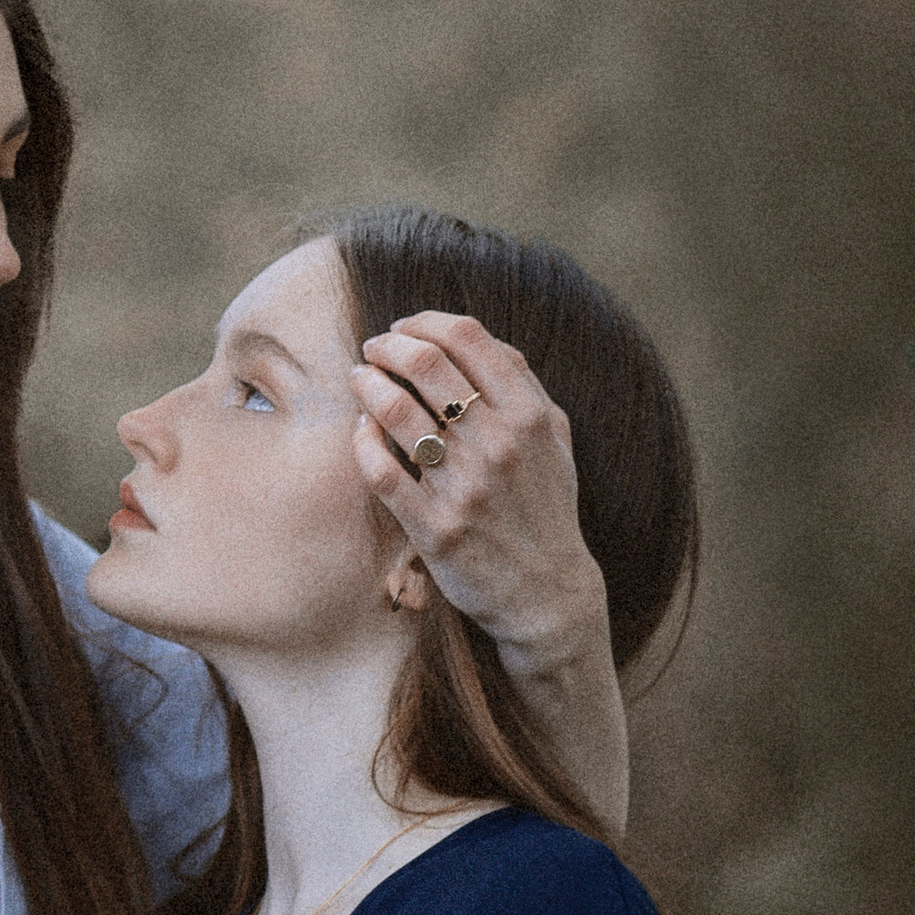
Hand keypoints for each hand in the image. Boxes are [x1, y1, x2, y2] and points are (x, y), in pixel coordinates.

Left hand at [348, 311, 607, 674]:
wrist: (546, 592)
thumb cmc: (545, 506)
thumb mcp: (554, 439)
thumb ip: (523, 385)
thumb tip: (476, 340)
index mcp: (529, 416)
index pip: (467, 339)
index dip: (424, 322)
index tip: (403, 327)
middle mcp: (498, 446)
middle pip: (424, 365)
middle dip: (387, 346)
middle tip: (373, 349)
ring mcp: (464, 488)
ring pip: (395, 411)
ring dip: (368, 384)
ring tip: (360, 379)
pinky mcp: (433, 528)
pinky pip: (381, 469)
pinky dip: (363, 439)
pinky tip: (362, 429)